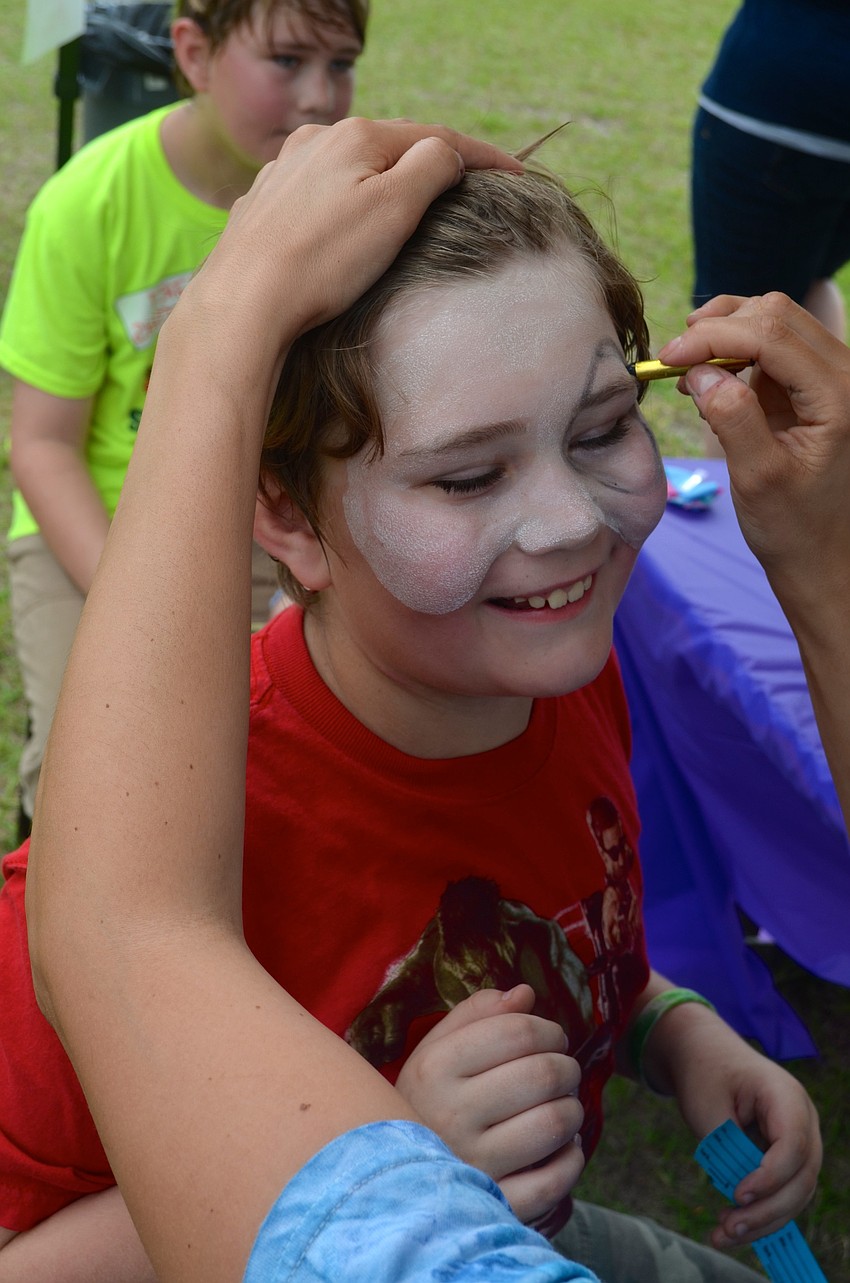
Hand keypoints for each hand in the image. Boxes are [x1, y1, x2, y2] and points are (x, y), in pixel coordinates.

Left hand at [171, 118, 522, 389]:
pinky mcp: (260, 209)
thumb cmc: (323, 260)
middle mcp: (313, 142)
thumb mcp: (395, 209)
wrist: (243, 302)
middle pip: (388, 148)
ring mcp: (281, 174)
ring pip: (346, 172)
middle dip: (427, 165)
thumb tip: (446, 152)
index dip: (481, 156)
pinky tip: (340, 232)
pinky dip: (340, 208)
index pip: (434, 137)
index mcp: (355, 136)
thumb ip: (431, 168)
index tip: (516, 175)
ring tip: (402, 213)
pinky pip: (314, 199)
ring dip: (379, 185)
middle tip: (462, 191)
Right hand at [395, 984, 583, 1226]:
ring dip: (572, 1111)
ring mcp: (473, 1166)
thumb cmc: (425, 1103)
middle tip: (562, 1072)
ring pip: (554, 1125)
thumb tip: (525, 993)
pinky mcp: (493, 1205)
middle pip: (543, 1074)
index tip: (551, 1039)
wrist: (391, 1179)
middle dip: (567, 1067)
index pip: (517, 1032)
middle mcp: (450, 1116)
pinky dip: (571, 1160)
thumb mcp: (435, 1051)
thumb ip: (477, 1015)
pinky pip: (554, 1181)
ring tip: (562, 1107)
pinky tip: (562, 1148)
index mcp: (435, 1069)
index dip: (548, 1030)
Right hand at [658, 293, 849, 609]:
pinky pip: (772, 345)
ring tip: (686, 364)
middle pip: (776, 313)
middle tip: (672, 360)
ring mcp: (829, 376)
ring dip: (725, 331)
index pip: (771, 335)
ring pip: (775, 320)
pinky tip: (706, 374)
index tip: (667, 357)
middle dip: (719, 326)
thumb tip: (699, 371)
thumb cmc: (793, 526)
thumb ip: (733, 418)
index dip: (714, 336)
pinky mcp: (811, 385)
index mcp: (839, 396)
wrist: (821, 555)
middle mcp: (844, 375)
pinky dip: (734, 348)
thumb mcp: (758, 478)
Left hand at [658, 1007, 820, 1247]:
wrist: (704, 1055)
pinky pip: (782, 1191)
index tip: (737, 1195)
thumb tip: (740, 1198)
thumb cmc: (704, 1074)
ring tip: (722, 1233)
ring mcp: (800, 1140)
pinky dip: (760, 1213)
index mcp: (786, 1095)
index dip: (770, 1176)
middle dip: (767, 1209)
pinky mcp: (787, 1158)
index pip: (792, 1144)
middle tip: (728, 1226)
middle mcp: (802, 1120)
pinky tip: (730, 1228)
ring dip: (763, 1220)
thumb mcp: (706, 1106)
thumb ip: (725, 1149)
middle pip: (801, 1176)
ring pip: (795, 1193)